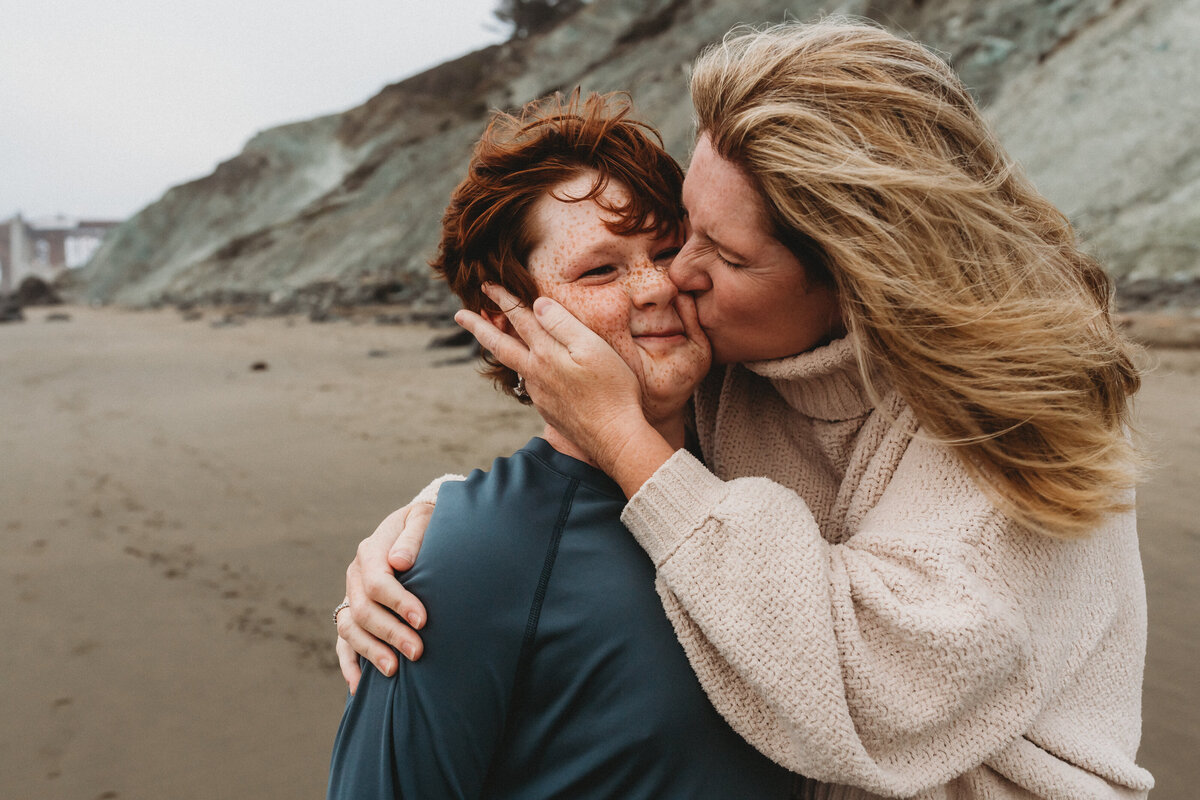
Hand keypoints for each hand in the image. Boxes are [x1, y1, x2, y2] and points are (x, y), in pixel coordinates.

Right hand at [336, 503, 432, 693]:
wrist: (415, 530)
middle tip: (418, 651)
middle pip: (364, 611)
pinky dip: (349, 665)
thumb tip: (399, 561)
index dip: (398, 603)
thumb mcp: (423, 519)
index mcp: (371, 552)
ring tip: (394, 671)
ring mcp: (351, 597)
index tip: (422, 620)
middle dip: (391, 633)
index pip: (377, 582)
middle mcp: (355, 576)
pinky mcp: (352, 614)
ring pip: (350, 629)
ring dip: (371, 651)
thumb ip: (413, 536)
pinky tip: (358, 687)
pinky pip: (343, 643)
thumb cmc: (425, 526)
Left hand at [455, 284, 645, 471]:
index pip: (520, 318)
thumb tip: (538, 304)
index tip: (487, 285)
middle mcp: (536, 373)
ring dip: (500, 348)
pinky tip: (530, 369)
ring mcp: (539, 393)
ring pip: (514, 365)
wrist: (614, 437)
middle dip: (478, 327)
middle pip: (500, 345)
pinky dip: (523, 368)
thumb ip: (563, 324)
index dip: (503, 299)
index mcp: (546, 353)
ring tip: (492, 338)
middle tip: (459, 314)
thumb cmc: (612, 390)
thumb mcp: (592, 347)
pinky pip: (529, 382)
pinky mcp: (548, 409)